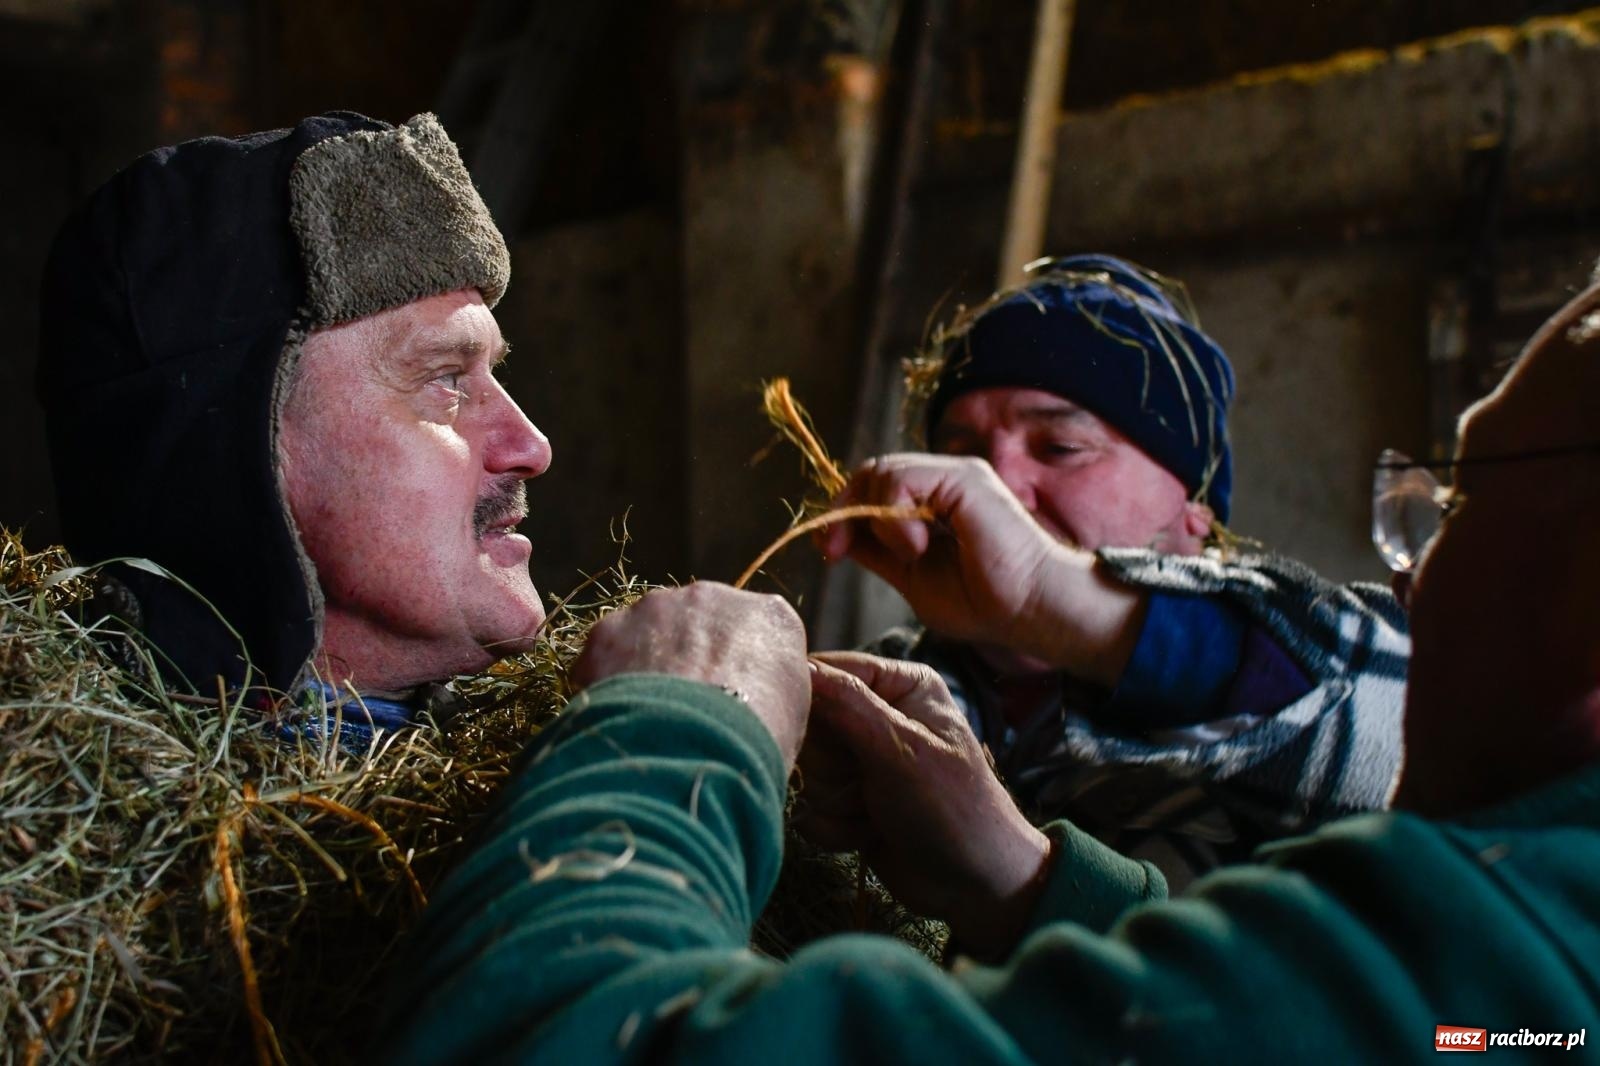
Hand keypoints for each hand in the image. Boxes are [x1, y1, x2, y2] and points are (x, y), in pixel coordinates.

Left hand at [572, 583, 810, 769]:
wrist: (694, 747)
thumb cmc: (757, 740)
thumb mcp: (790, 718)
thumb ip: (777, 691)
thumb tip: (770, 695)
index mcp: (770, 617)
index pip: (755, 633)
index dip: (739, 668)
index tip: (733, 699)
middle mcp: (712, 597)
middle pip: (698, 623)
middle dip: (690, 657)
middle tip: (686, 707)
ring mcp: (656, 608)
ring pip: (648, 632)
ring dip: (647, 664)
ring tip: (648, 717)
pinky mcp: (608, 630)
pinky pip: (606, 655)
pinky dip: (608, 682)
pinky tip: (617, 719)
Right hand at [797, 651, 1051, 957]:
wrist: (976, 887)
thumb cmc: (954, 809)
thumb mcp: (904, 752)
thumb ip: (850, 707)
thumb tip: (801, 667)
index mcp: (901, 685)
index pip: (829, 670)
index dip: (814, 702)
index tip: (826, 736)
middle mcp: (878, 715)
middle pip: (809, 723)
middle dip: (833, 765)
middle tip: (867, 784)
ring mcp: (861, 760)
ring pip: (807, 769)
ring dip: (837, 801)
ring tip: (876, 812)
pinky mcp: (847, 800)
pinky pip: (809, 805)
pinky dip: (836, 826)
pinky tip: (869, 833)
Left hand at [815, 454, 1141, 685]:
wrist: (1030, 609)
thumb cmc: (985, 602)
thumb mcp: (912, 577)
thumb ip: (879, 552)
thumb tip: (838, 536)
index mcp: (932, 502)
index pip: (872, 487)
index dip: (842, 514)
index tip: (830, 552)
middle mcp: (943, 481)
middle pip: (871, 472)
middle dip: (843, 510)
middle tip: (836, 550)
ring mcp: (954, 474)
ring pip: (882, 471)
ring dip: (875, 518)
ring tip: (905, 554)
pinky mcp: (963, 478)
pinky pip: (901, 477)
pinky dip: (893, 515)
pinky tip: (914, 546)